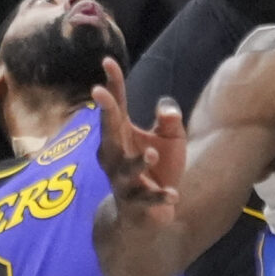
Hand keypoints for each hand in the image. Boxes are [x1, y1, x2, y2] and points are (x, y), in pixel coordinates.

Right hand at [92, 57, 183, 228]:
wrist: (147, 214)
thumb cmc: (158, 168)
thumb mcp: (170, 140)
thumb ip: (170, 121)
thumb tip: (166, 108)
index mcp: (123, 136)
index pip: (117, 106)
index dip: (112, 84)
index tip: (108, 61)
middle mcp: (117, 156)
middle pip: (108, 133)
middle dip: (104, 113)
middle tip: (100, 92)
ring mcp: (124, 181)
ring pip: (125, 171)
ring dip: (138, 163)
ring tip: (152, 153)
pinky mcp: (136, 205)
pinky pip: (146, 200)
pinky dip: (159, 197)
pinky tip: (174, 194)